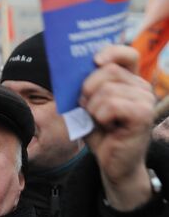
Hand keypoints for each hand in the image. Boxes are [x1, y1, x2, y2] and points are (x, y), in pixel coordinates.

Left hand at [80, 45, 155, 210]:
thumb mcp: (89, 103)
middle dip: (89, 88)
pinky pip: (112, 105)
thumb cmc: (101, 132)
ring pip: (107, 90)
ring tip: (99, 120)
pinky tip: (108, 127)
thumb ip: (86, 84)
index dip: (111, 52)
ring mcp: (145, 100)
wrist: (113, 163)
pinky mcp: (143, 115)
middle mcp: (141, 87)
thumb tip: (71, 68)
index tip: (95, 61)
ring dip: (93, 107)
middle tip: (89, 107)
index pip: (127, 54)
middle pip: (109, 70)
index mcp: (130, 80)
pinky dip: (100, 116)